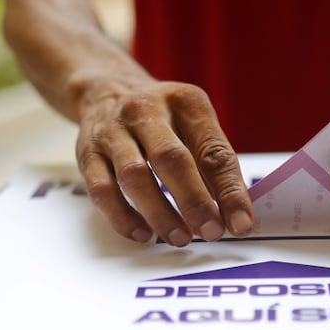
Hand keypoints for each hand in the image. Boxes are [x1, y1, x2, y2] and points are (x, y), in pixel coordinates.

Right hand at [75, 79, 253, 245]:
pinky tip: (143, 234)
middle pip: (171, 159)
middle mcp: (146, 110)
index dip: (230, 191)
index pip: (213, 151)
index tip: (241, 224)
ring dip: (159, 213)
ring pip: (134, 176)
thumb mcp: (194, 125)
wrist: (106, 90)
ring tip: (180, 238)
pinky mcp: (87, 153)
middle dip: (194, 202)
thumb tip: (234, 214)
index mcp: (185, 102)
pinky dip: (123, 217)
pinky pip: (102, 190)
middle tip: (211, 233)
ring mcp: (113, 131)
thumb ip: (213, 165)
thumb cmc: (162, 118)